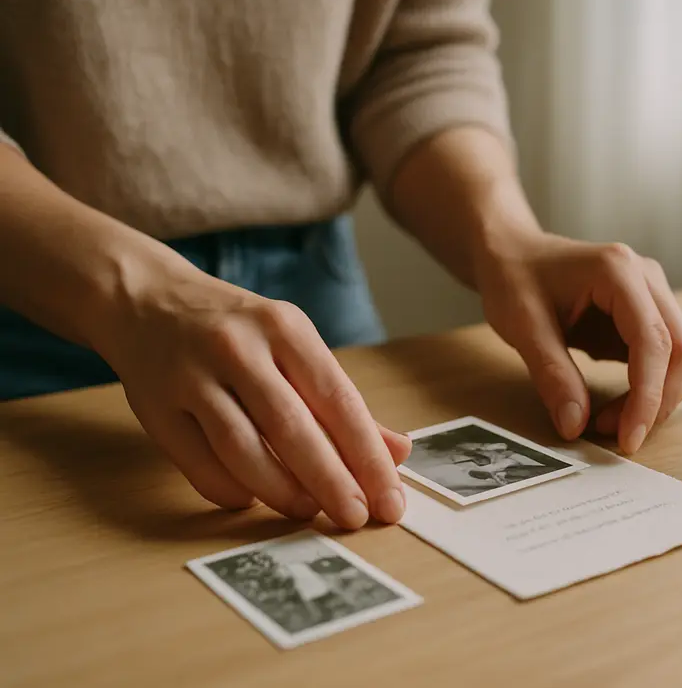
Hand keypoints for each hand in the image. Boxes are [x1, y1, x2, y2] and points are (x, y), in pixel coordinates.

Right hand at [96, 258, 410, 528]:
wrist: (146, 301)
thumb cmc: (238, 333)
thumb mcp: (293, 347)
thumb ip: (342, 403)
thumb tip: (398, 452)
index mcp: (284, 328)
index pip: (338, 400)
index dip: (367, 457)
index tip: (389, 499)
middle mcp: (238, 348)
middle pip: (293, 428)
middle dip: (332, 482)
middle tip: (356, 518)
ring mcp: (192, 377)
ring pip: (242, 449)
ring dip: (282, 491)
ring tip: (309, 512)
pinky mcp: (155, 408)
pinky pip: (200, 465)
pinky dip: (233, 490)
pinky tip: (255, 500)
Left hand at [475, 233, 681, 454]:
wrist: (511, 252)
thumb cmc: (514, 278)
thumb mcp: (522, 327)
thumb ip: (552, 375)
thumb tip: (575, 425)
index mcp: (619, 271)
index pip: (653, 341)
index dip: (648, 396)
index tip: (629, 438)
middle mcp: (647, 277)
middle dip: (658, 402)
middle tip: (620, 437)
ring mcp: (651, 293)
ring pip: (680, 357)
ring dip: (656, 398)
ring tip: (609, 422)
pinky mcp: (646, 314)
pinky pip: (663, 359)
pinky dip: (646, 390)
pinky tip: (613, 408)